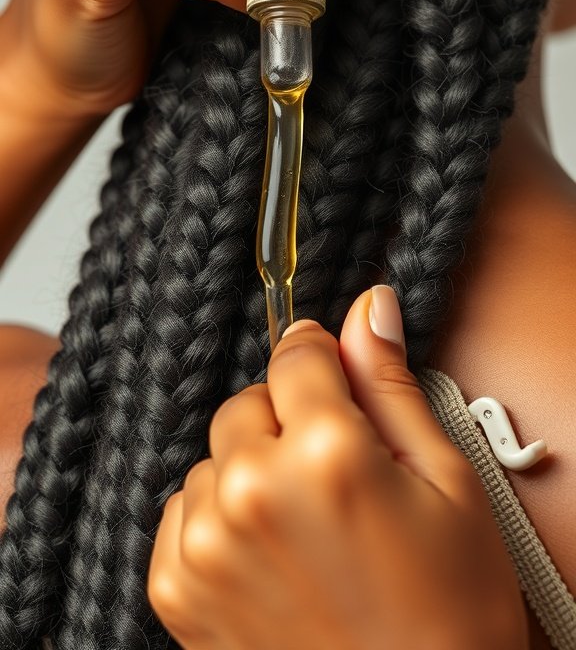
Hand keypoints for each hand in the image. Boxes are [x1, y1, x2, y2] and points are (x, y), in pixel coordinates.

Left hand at [147, 286, 528, 649]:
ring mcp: (205, 545)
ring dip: (252, 472)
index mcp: (325, 455)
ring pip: (215, 457)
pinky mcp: (177, 590)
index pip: (295, 352)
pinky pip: (183, 510)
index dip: (323, 361)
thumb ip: (391, 385)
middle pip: (248, 402)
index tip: (337, 379)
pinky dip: (220, 519)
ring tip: (307, 528)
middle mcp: (251, 492)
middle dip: (289, 421)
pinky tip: (271, 556)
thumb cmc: (447, 610)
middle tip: (338, 477)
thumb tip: (370, 308)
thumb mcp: (448, 481)